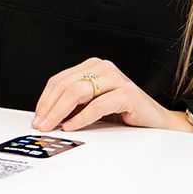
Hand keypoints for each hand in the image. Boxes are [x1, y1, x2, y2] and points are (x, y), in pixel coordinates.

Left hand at [30, 59, 192, 133]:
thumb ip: (74, 104)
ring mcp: (116, 78)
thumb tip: (46, 116)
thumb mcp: (92, 105)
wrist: (155, 121)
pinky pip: (97, 105)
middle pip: (65, 85)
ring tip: (52, 126)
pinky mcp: (127, 93)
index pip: (59, 80)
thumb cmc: (124, 112)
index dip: (45, 99)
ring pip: (77, 92)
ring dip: (60, 112)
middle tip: (41, 124)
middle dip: (49, 107)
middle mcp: (103, 68)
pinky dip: (81, 118)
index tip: (37, 117)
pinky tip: (71, 126)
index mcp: (93, 67)